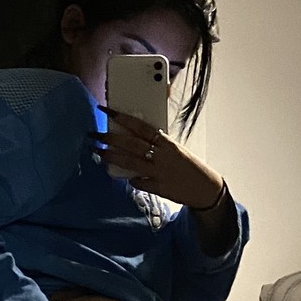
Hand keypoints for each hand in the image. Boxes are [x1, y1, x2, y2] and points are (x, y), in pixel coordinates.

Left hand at [98, 109, 225, 210]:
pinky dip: (131, 179)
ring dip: (112, 157)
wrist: (206, 188)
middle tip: (94, 134)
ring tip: (98, 152)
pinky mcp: (159, 188)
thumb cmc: (190, 166)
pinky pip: (139, 182)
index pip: (141, 127)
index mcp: (168, 143)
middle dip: (110, 138)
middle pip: (131, 144)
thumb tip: (137, 136)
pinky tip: (125, 177)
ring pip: (130, 162)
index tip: (108, 111)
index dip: (123, 118)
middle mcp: (162, 156)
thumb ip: (159, 143)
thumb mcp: (176, 149)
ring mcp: (159, 173)